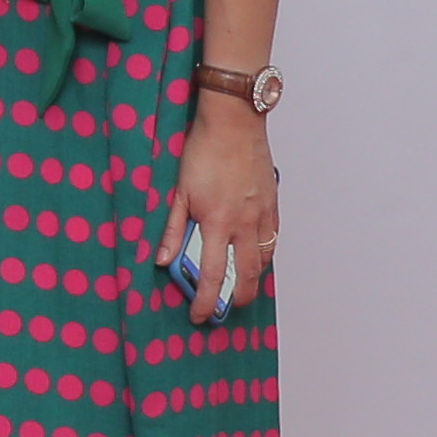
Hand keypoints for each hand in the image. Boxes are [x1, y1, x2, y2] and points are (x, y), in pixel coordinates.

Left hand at [164, 98, 277, 319]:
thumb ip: (172, 228)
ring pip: (263, 260)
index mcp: (217, 222)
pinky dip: (264, 254)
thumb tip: (163, 259)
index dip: (206, 302)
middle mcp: (244, 223)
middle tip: (225, 308)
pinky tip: (254, 255)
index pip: (212, 275)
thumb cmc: (204, 150)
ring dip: (252, 278)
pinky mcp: (273, 203)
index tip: (200, 316)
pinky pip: (272, 239)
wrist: (234, 121)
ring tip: (240, 286)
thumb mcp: (179, 190)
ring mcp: (262, 214)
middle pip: (246, 276)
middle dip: (237, 299)